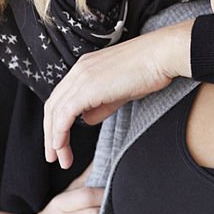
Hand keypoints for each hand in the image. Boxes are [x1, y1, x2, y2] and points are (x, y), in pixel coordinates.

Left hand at [43, 18, 193, 168]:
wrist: (162, 54)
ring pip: (55, 112)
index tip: (61, 142)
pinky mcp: (87, 87)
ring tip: (59, 158)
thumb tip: (86, 119)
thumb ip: (101, 105)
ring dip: (54, 139)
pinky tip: (61, 147)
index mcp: (85, 67)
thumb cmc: (150, 70)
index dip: (57, 121)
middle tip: (54, 156)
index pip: (61, 97)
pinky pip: (64, 114)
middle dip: (51, 133)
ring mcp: (81, 77)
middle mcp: (78, 70)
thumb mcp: (121, 91)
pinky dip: (59, 133)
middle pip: (53, 106)